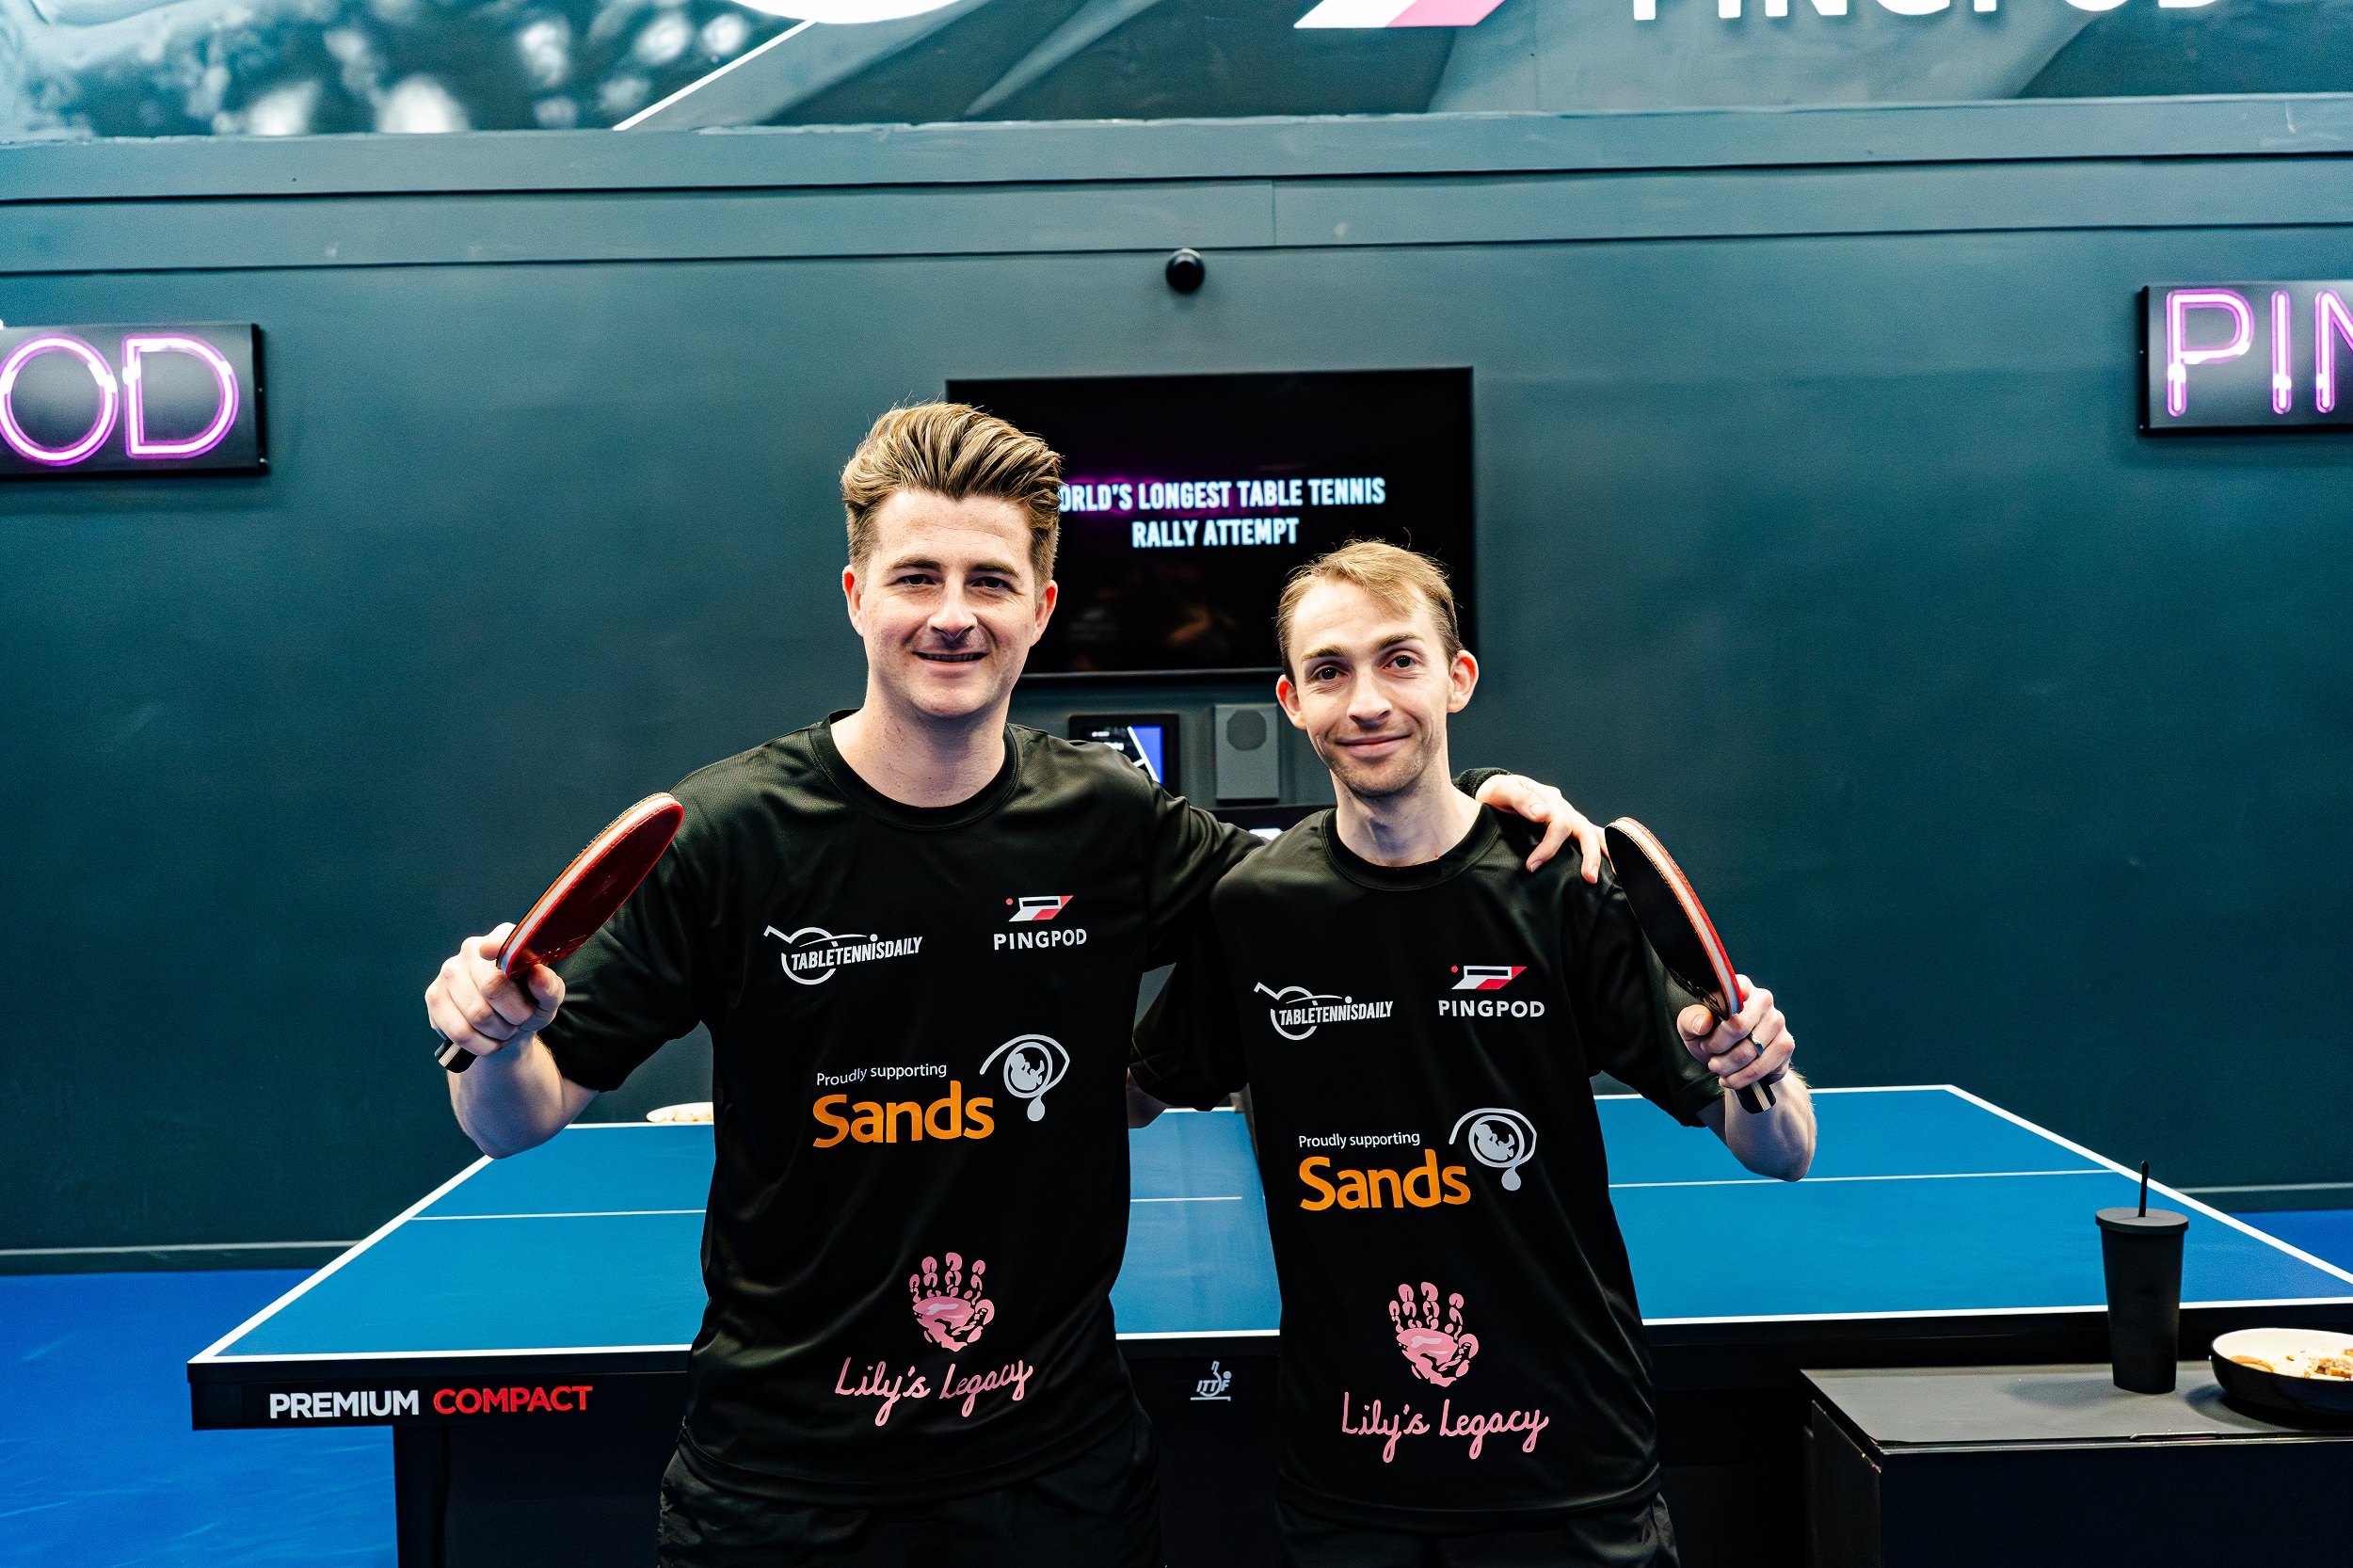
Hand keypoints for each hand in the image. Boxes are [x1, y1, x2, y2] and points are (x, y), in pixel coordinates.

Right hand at [425, 923, 563, 1067]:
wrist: (505, 1028)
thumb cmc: (529, 1006)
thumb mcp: (547, 1000)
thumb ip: (550, 988)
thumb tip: (538, 974)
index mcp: (503, 937)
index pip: (500, 944)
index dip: (498, 950)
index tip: (492, 954)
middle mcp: (471, 948)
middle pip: (493, 987)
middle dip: (515, 1015)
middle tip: (520, 1020)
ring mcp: (448, 971)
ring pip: (477, 1014)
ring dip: (499, 1033)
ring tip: (505, 1030)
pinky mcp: (434, 995)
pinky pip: (459, 1031)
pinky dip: (480, 1045)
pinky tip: (486, 1040)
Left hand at [1471, 775, 1602, 879]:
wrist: (1495, 791)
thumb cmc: (1497, 792)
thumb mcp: (1502, 790)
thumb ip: (1521, 800)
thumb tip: (1542, 814)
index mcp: (1550, 799)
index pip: (1559, 825)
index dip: (1549, 847)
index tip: (1532, 866)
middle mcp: (1564, 808)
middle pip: (1585, 830)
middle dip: (1590, 855)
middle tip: (1589, 878)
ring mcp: (1569, 816)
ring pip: (1593, 833)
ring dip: (1603, 854)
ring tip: (1612, 876)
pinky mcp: (1568, 826)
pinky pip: (1589, 837)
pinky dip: (1602, 850)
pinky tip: (1609, 868)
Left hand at [1679, 975, 1791, 1092]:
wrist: (1727, 1059)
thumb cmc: (1708, 1035)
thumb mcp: (1690, 1026)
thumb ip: (1691, 1020)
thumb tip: (1704, 1023)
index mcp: (1740, 987)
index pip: (1737, 993)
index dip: (1730, 1005)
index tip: (1725, 1014)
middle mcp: (1763, 1000)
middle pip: (1739, 1027)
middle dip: (1717, 1048)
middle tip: (1708, 1056)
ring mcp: (1778, 1022)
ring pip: (1750, 1051)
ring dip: (1728, 1067)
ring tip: (1717, 1068)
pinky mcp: (1786, 1045)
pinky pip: (1764, 1067)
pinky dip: (1742, 1078)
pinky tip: (1731, 1077)